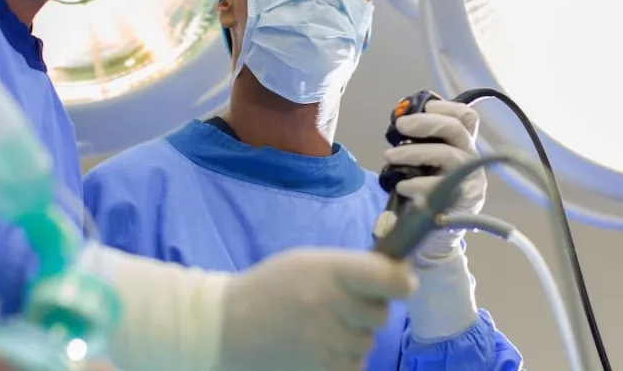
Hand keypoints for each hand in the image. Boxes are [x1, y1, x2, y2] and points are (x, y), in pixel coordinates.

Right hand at [215, 248, 417, 370]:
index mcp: (327, 270)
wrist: (221, 328)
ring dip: (351, 337)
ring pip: (367, 343)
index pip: (387, 277)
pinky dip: (342, 361)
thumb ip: (351, 268)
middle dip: (366, 311)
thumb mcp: (306, 263)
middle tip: (335, 307)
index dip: (401, 282)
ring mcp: (325, 342)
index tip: (401, 284)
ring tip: (317, 330)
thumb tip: (401, 277)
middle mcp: (330, 305)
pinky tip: (316, 349)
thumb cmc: (268, 289)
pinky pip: (354, 367)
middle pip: (380, 314)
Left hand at [385, 99, 485, 261]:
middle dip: (426, 122)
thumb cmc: (428, 191)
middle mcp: (471, 158)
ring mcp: (471, 180)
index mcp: (463, 145)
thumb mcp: (426, 163)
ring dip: (415, 152)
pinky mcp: (463, 202)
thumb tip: (400, 120)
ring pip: (448, 154)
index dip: (446, 107)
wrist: (436, 234)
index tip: (423, 105)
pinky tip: (401, 186)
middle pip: (457, 129)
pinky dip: (417, 184)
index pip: (467, 117)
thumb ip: (420, 142)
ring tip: (390, 155)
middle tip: (399, 125)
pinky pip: (441, 186)